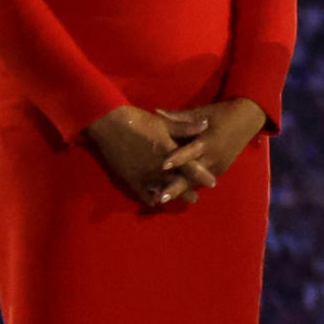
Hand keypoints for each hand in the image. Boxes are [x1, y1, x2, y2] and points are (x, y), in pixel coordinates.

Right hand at [81, 106, 211, 208]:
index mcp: (169, 151)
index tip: (213, 183)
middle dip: (187, 191)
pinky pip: (141, 193)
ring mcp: (143, 174)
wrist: (110, 124)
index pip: (190, 167)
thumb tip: (206, 124)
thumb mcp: (165, 123)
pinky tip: (154, 202)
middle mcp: (158, 166)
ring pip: (161, 190)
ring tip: (175, 200)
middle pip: (177, 182)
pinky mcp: (129, 178)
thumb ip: (186, 127)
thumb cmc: (140, 120)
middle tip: (194, 199)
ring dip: (169, 195)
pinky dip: (148, 198)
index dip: (202, 176)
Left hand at [160, 98, 267, 196]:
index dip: (177, 159)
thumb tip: (156, 113)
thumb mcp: (201, 112)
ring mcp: (218, 165)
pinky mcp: (220, 169)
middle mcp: (213, 157)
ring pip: (196, 181)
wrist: (249, 118)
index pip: (191, 152)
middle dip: (176, 187)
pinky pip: (201, 179)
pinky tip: (173, 192)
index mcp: (208, 141)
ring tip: (159, 199)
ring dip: (179, 190)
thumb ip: (178, 117)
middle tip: (159, 198)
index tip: (163, 166)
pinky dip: (188, 185)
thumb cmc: (222, 113)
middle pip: (192, 175)